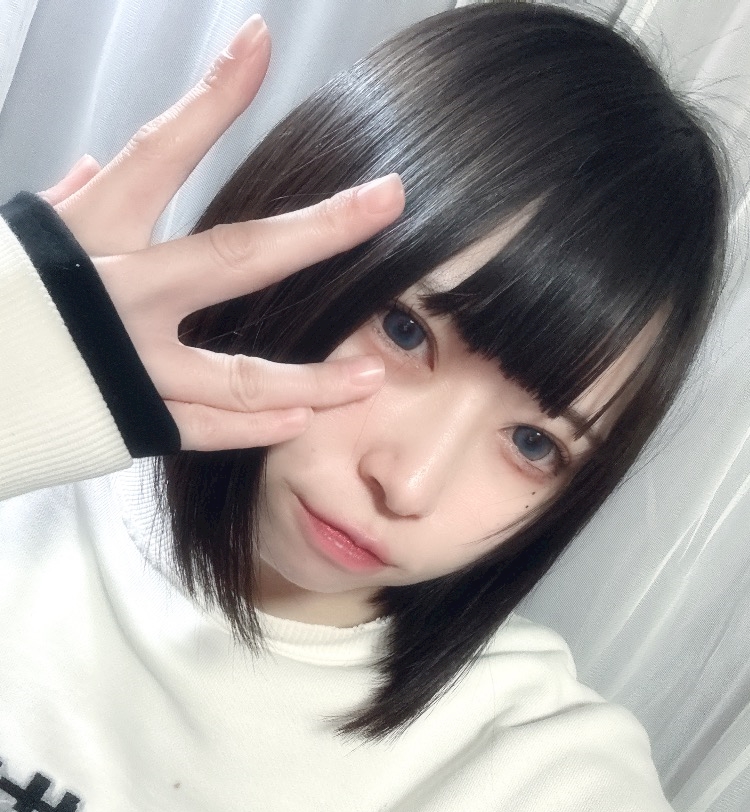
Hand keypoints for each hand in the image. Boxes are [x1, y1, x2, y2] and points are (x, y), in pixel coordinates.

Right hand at [40, 15, 404, 450]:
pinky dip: (257, 426)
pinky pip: (207, 429)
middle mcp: (120, 295)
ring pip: (238, 373)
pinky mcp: (130, 421)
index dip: (212, 98)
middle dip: (318, 229)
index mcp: (89, 236)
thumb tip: (92, 167)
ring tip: (372, 375)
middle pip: (236, 257)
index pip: (159, 151)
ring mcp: (130, 364)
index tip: (261, 44)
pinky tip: (304, 418)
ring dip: (312, 377)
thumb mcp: (22, 241)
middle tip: (387, 201)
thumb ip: (70, 204)